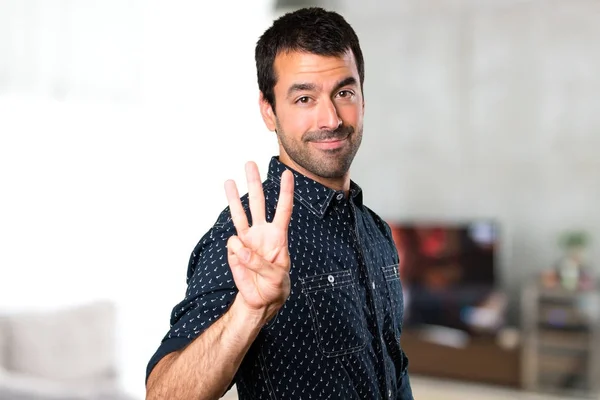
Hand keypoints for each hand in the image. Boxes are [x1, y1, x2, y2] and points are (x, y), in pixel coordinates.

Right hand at [225, 161, 293, 322]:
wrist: (261, 300)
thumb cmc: (275, 286)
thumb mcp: (276, 278)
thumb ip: (259, 263)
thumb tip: (237, 245)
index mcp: (278, 236)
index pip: (283, 209)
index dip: (286, 192)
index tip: (287, 174)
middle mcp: (262, 233)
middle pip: (258, 203)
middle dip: (254, 183)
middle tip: (250, 164)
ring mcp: (247, 240)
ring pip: (239, 214)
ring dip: (233, 197)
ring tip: (228, 180)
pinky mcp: (234, 251)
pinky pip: (232, 245)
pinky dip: (236, 253)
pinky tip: (242, 262)